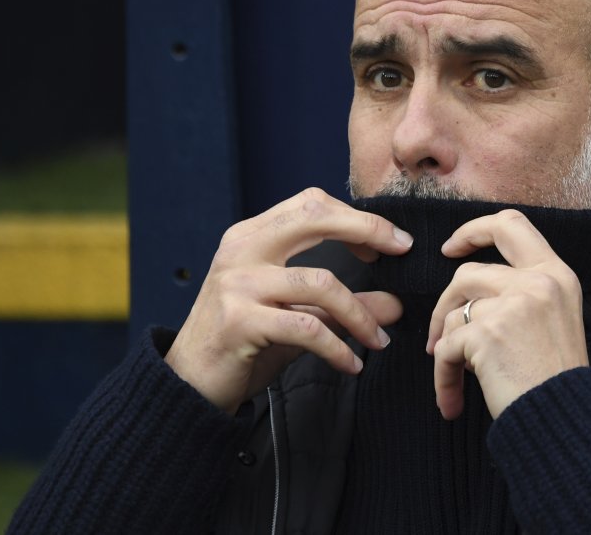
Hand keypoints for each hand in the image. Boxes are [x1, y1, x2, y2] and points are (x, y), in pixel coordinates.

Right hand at [164, 188, 412, 413]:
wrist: (188, 386)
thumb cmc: (243, 344)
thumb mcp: (298, 318)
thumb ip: (343, 307)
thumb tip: (396, 304)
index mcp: (251, 237)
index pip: (311, 204)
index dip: (356, 217)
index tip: (390, 242)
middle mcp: (242, 250)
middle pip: (315, 216)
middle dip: (367, 229)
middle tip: (401, 252)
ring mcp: (237, 283)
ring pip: (321, 283)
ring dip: (360, 315)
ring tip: (377, 340)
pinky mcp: (239, 321)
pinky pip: (307, 328)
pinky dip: (338, 348)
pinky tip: (351, 364)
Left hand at [426, 209, 587, 419]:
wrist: (566, 420)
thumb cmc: (557, 379)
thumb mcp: (557, 318)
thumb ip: (525, 293)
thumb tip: (472, 291)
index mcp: (556, 275)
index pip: (511, 224)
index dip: (474, 230)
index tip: (452, 248)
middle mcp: (536, 283)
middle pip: (469, 271)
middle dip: (446, 300)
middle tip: (437, 330)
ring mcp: (511, 305)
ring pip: (454, 311)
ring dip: (444, 342)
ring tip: (452, 371)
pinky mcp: (485, 334)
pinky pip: (446, 348)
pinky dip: (443, 375)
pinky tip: (451, 400)